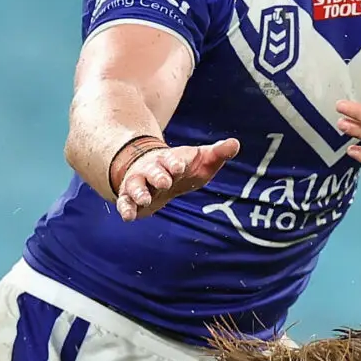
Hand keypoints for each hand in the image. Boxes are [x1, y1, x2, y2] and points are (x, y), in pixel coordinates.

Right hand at [115, 139, 239, 221]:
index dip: (175, 163)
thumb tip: (235, 143)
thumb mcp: (201, 160)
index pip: (172, 160)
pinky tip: (128, 218)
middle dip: (158, 176)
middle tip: (165, 182)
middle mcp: (152, 170)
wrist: (153, 170)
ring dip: (139, 192)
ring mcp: (139, 183)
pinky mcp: (129, 196)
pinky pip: (124, 202)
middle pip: (153, 171)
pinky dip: (125, 208)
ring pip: (135, 186)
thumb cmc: (182, 166)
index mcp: (170, 160)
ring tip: (144, 200)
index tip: (179, 167)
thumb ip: (218, 153)